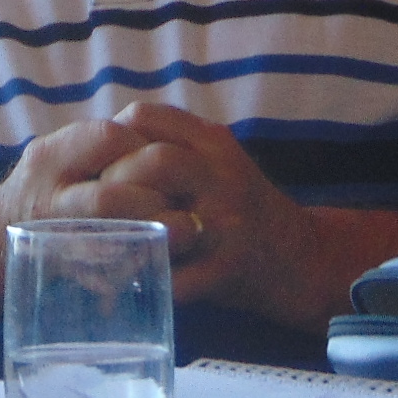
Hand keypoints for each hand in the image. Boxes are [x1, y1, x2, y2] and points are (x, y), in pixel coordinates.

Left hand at [93, 103, 319, 313]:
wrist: (303, 259)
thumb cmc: (243, 208)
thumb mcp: (216, 161)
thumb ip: (171, 147)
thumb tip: (103, 148)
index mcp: (213, 143)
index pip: (146, 118)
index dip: (111, 137)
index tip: (97, 161)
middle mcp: (222, 176)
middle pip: (154, 162)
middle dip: (114, 183)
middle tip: (94, 205)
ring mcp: (227, 224)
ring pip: (163, 219)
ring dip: (126, 232)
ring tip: (105, 241)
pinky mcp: (227, 269)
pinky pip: (175, 275)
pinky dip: (146, 279)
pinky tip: (128, 279)